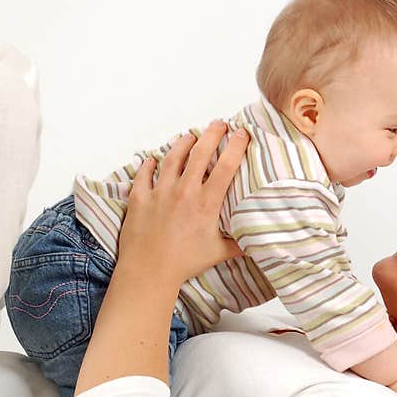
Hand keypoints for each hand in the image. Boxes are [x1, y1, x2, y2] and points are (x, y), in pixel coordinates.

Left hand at [118, 120, 249, 286]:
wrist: (149, 272)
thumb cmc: (184, 264)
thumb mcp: (218, 253)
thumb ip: (239, 244)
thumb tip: (257, 243)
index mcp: (206, 202)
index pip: (226, 165)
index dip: (236, 146)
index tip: (243, 133)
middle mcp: (184, 191)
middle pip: (200, 152)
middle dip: (212, 133)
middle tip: (220, 124)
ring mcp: (160, 192)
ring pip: (172, 157)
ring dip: (183, 143)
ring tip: (190, 136)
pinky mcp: (139, 198)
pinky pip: (144, 174)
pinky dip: (149, 164)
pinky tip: (153, 159)